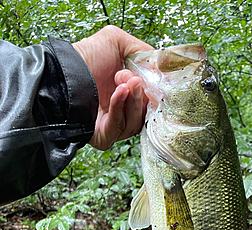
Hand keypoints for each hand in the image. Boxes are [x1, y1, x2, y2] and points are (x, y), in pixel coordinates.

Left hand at [73, 26, 152, 150]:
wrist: (62, 71)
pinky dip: (120, 108)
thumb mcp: (116, 41)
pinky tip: (119, 92)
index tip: (147, 75)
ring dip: (132, 101)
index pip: (151, 101)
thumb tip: (160, 68)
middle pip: (145, 113)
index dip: (152, 90)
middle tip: (132, 78)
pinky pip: (118, 127)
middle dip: (141, 94)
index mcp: (129, 95)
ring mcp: (114, 126)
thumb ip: (142, 51)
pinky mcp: (104, 137)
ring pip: (135, 122)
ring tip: (123, 82)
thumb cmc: (85, 57)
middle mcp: (123, 113)